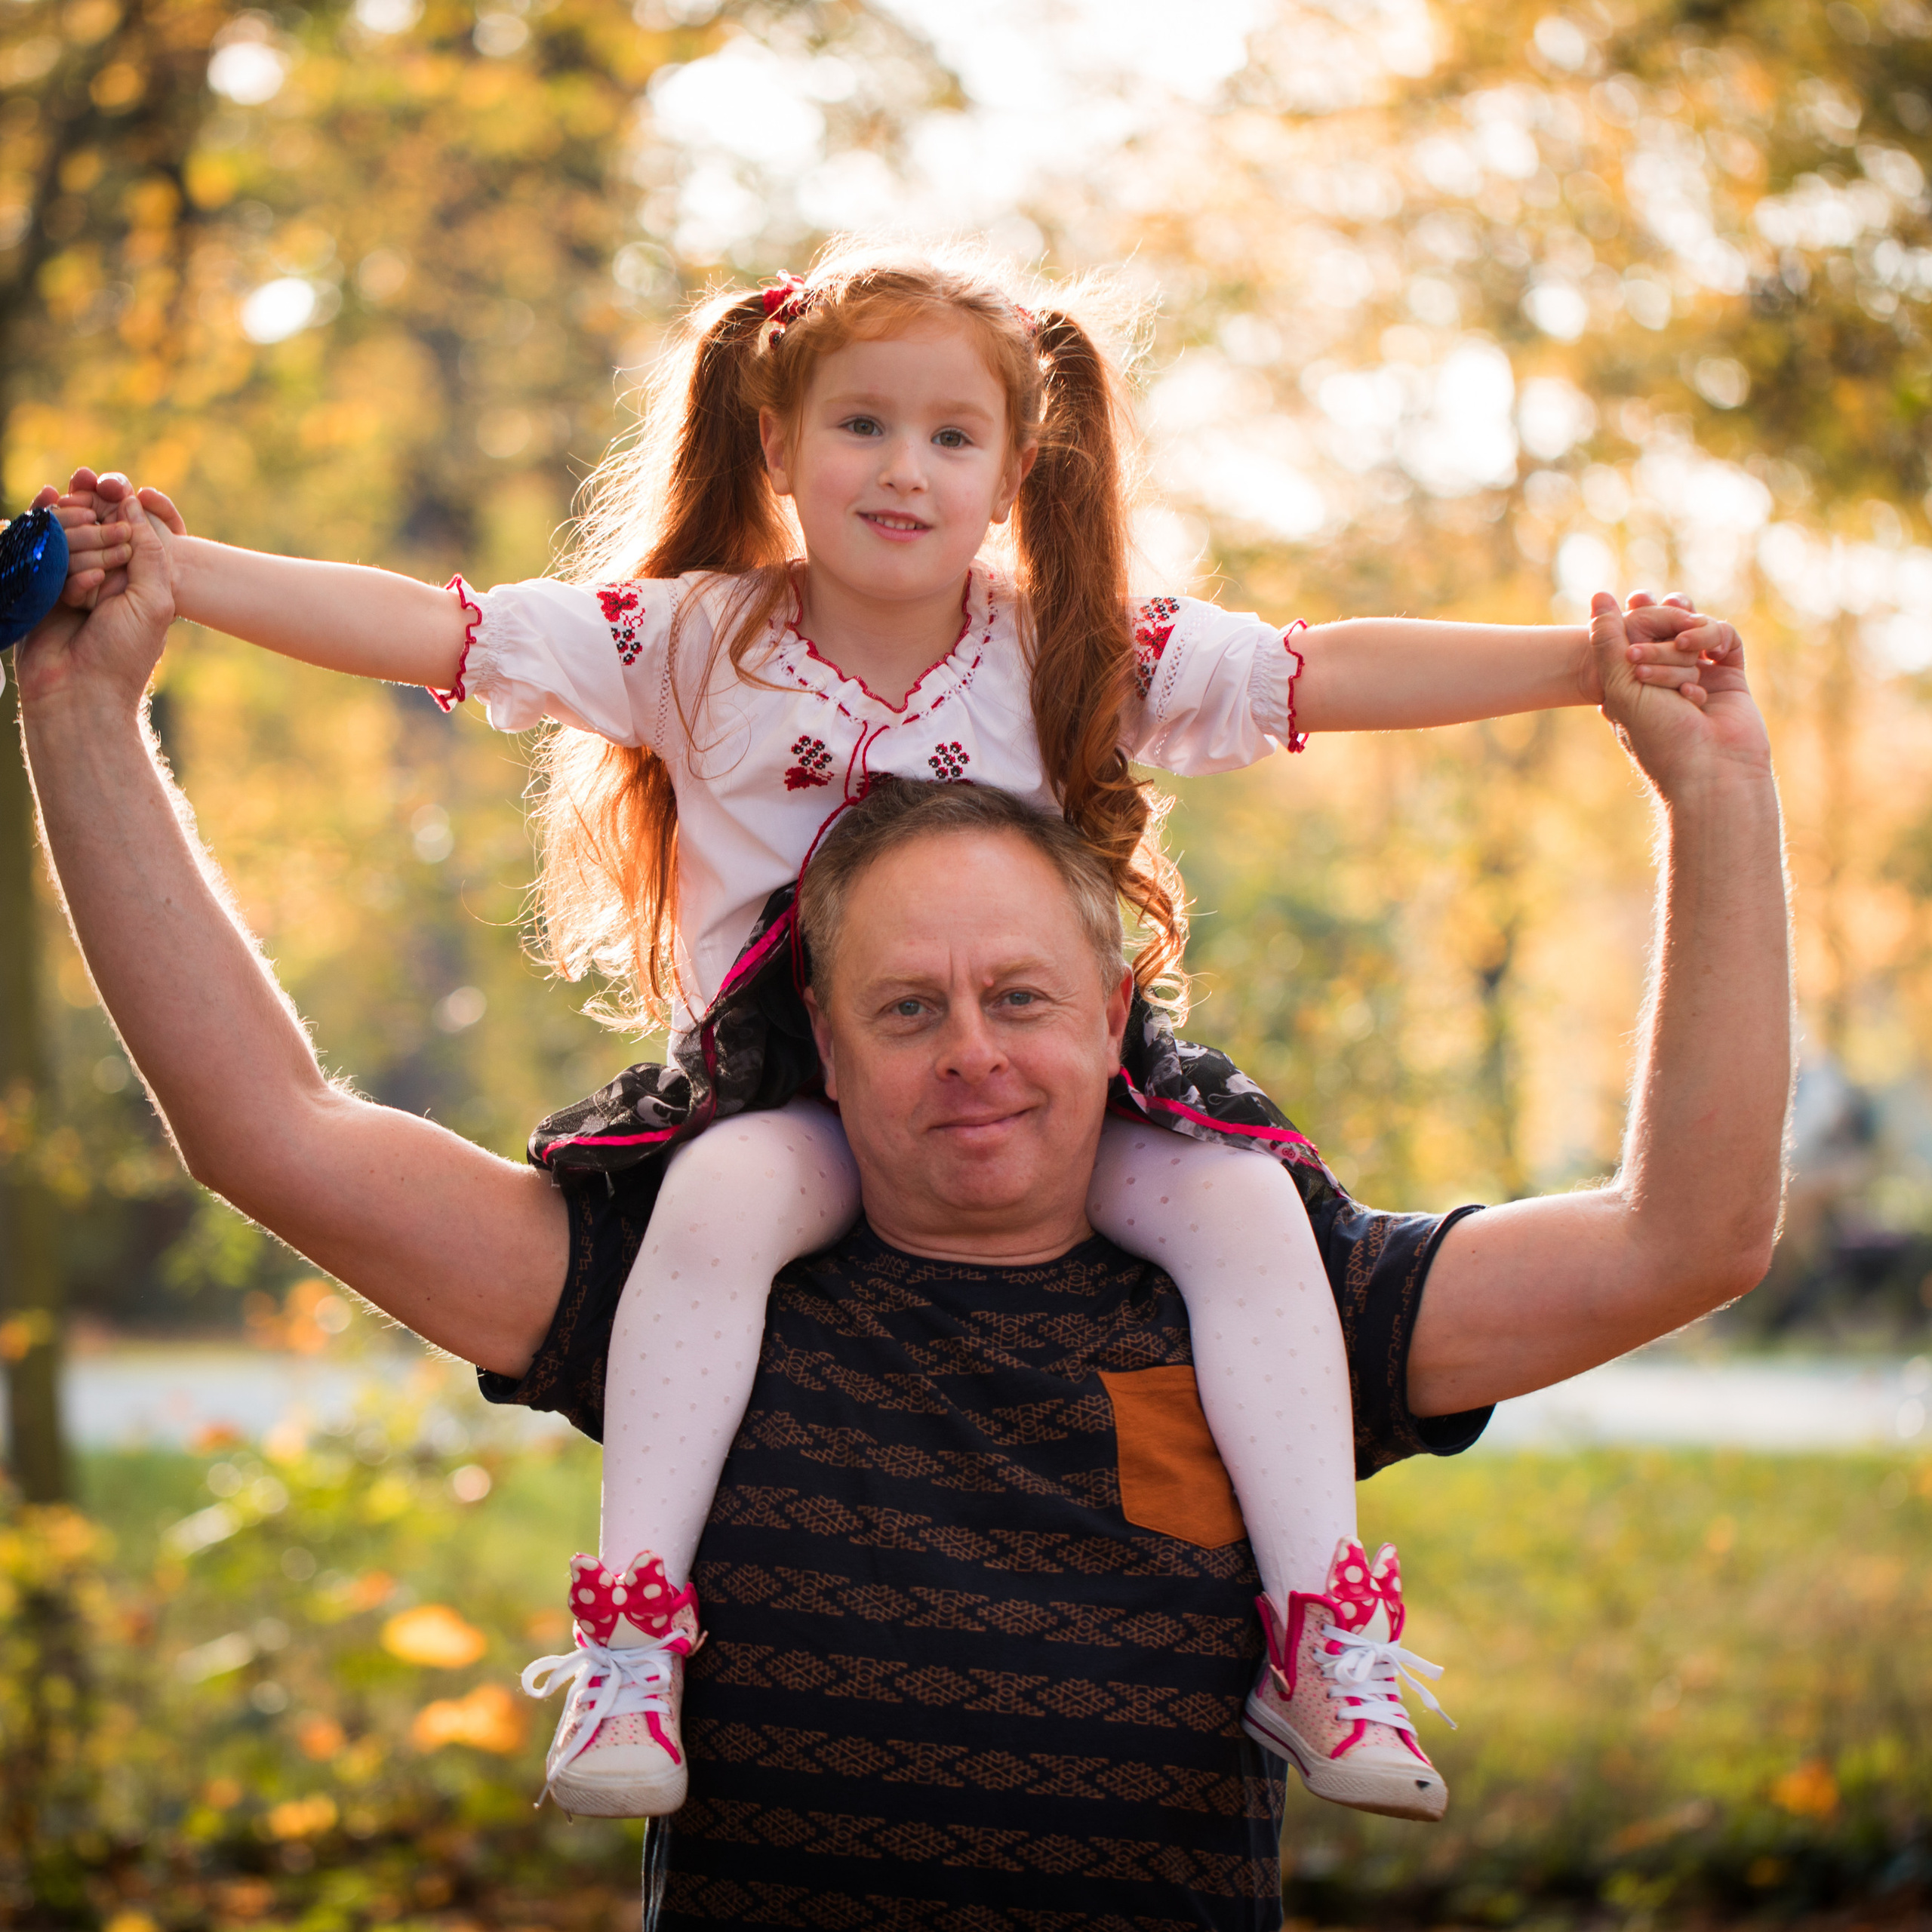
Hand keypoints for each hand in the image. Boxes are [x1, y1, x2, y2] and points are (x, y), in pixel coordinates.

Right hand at [15, 486, 175, 716]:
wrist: (81, 693)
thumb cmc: (125, 652)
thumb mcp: (154, 600)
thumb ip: (149, 550)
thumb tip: (131, 501)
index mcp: (136, 574)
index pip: (122, 521)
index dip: (112, 502)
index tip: (106, 488)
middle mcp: (103, 573)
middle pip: (89, 522)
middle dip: (95, 531)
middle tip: (105, 575)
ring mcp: (69, 579)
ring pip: (65, 537)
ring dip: (78, 554)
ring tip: (92, 591)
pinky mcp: (41, 589)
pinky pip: (44, 558)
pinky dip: (63, 572)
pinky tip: (79, 595)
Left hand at [1590, 589, 1766, 798]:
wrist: (1709, 770)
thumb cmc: (1658, 734)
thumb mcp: (1619, 685)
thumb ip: (1608, 639)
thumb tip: (1600, 595)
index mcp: (1629, 684)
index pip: (1630, 632)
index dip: (1635, 614)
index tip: (1636, 601)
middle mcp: (1663, 678)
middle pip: (1661, 625)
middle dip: (1657, 627)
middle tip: (1650, 651)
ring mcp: (1698, 675)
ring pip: (1692, 630)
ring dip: (1682, 641)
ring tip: (1682, 655)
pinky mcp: (1730, 677)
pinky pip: (1725, 638)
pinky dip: (1712, 637)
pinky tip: (1701, 655)